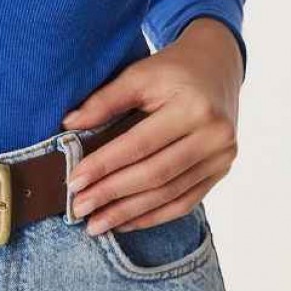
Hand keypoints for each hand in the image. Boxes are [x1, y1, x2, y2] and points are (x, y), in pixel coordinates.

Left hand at [62, 18, 242, 234]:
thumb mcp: (138, 75)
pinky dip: (154, 216)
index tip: (74, 182)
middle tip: (80, 208)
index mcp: (193, 107)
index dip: (104, 165)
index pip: (139, 145)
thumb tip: (68, 125)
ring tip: (97, 224)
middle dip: (112, 194)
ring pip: (170, 194)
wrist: (217, 67)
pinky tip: (126, 222)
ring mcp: (222, 157)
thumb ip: (104, 101)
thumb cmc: (171, 70)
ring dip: (130, 213)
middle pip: (155, 175)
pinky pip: (186, 201)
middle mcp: (215, 135)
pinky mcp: (221, 170)